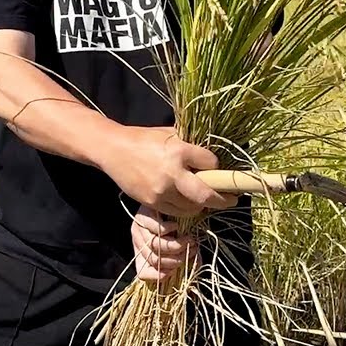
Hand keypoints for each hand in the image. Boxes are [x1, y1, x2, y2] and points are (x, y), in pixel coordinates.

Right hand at [98, 125, 237, 217]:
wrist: (113, 149)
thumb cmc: (144, 138)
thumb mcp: (169, 134)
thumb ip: (189, 145)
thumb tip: (212, 156)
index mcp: (179, 150)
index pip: (211, 163)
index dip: (216, 166)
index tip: (217, 168)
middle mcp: (172, 172)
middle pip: (206, 194)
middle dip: (223, 199)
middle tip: (233, 200)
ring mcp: (161, 190)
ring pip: (192, 207)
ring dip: (202, 204)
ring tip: (205, 199)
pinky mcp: (152, 202)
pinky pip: (176, 211)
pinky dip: (185, 208)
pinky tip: (186, 201)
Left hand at [131, 205, 196, 282]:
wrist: (169, 197)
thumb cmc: (175, 224)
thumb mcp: (178, 245)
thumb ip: (183, 258)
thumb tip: (194, 267)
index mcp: (141, 254)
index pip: (143, 274)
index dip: (161, 275)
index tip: (178, 269)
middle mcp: (138, 243)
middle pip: (155, 260)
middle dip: (177, 259)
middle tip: (191, 251)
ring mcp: (138, 229)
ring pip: (157, 246)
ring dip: (178, 246)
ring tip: (190, 240)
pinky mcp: (143, 215)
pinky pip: (158, 229)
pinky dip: (171, 229)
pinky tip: (177, 226)